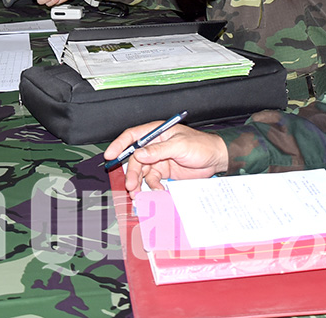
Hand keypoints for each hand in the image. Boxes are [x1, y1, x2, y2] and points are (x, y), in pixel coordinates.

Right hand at [104, 122, 228, 193]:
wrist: (216, 160)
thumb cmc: (201, 145)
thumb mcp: (179, 145)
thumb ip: (158, 150)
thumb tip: (139, 154)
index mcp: (156, 132)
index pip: (132, 136)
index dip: (119, 145)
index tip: (109, 155)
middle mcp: (155, 145)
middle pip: (135, 158)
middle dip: (131, 173)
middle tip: (130, 185)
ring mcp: (159, 159)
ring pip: (142, 172)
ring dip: (139, 182)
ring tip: (138, 193)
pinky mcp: (164, 172)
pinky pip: (152, 180)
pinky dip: (153, 187)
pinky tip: (159, 191)